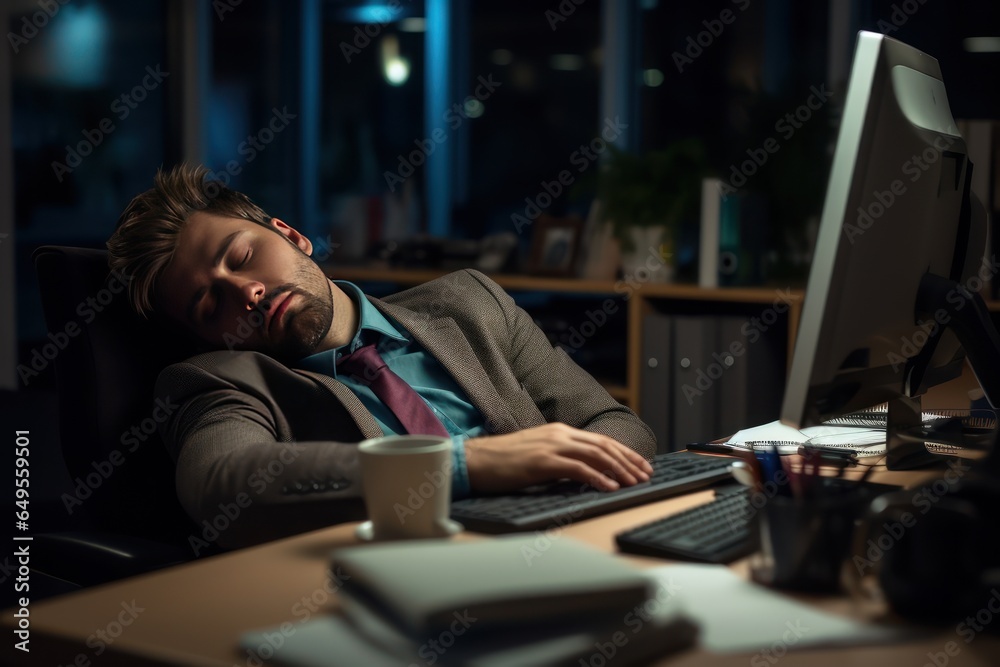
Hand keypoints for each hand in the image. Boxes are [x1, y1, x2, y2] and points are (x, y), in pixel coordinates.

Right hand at [464, 423, 653, 493]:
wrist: (474, 460)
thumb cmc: (502, 461)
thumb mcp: (537, 454)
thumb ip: (560, 459)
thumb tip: (583, 473)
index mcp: (559, 431)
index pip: (600, 440)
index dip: (624, 453)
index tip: (640, 465)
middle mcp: (559, 434)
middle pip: (604, 445)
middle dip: (629, 461)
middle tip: (646, 475)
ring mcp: (551, 446)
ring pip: (596, 454)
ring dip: (619, 470)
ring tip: (634, 483)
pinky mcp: (543, 461)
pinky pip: (578, 468)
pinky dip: (598, 478)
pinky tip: (610, 487)